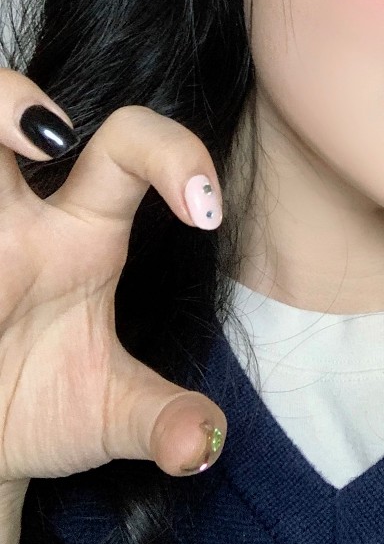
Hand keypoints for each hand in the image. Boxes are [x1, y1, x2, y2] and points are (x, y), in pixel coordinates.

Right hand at [0, 68, 226, 484]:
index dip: (175, 155)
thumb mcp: (109, 418)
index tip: (204, 214)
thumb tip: (202, 446)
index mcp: (82, 234)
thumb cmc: (39, 413)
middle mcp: (16, 218)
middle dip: (8, 96)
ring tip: (4, 147)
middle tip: (43, 138)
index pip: (130, 149)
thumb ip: (164, 422)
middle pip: (9, 110)